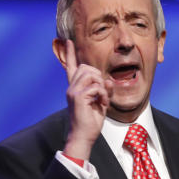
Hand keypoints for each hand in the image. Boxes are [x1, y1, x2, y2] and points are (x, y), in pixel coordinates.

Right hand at [59, 39, 113, 160]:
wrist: (83, 136)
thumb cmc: (90, 122)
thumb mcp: (100, 103)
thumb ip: (104, 91)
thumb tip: (109, 81)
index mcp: (75, 88)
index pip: (71, 67)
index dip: (71, 54)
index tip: (68, 41)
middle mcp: (71, 88)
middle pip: (86, 67)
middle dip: (98, 76)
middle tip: (102, 93)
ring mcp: (73, 91)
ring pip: (91, 74)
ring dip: (101, 86)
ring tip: (102, 99)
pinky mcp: (78, 97)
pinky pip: (96, 86)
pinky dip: (103, 95)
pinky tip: (101, 104)